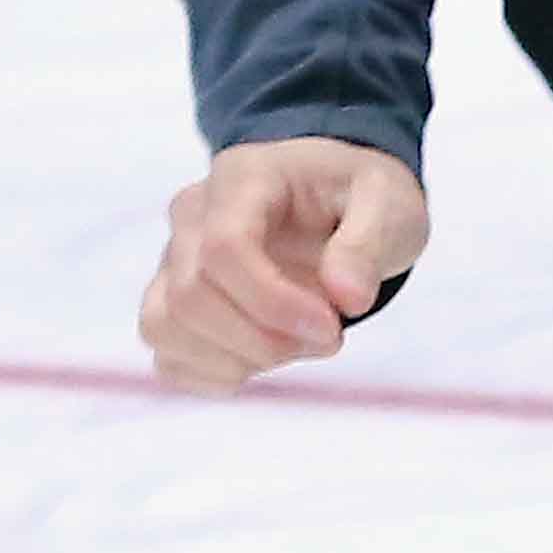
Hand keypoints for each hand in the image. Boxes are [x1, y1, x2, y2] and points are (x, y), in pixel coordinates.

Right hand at [138, 138, 429, 392]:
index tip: (331, 328)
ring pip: (163, 327)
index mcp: (243, 178)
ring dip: (236, 359)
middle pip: (190, 295)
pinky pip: (168, 356)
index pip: (224, 247)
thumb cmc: (356, 195)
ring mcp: (173, 259)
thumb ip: (370, 242)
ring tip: (295, 346)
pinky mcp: (172, 302)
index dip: (273, 303)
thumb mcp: (389, 201)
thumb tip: (348, 298)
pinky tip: (264, 358)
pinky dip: (215, 374)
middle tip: (328, 339)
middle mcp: (192, 214)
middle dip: (262, 339)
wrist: (331, 199)